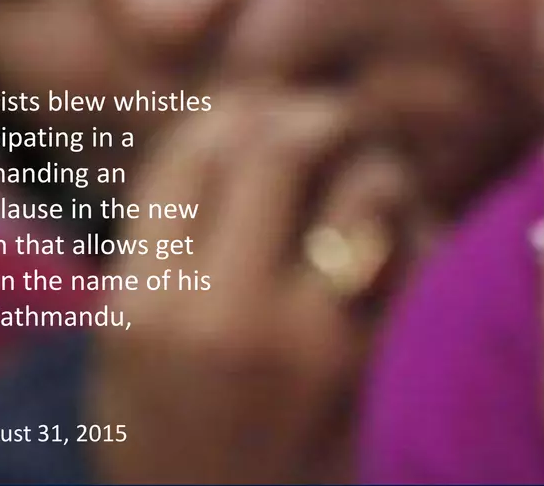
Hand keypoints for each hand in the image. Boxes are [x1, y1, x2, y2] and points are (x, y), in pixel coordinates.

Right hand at [88, 97, 434, 483]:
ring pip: (360, 194)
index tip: (263, 105)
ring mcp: (300, 342)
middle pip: (274, 154)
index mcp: (140, 305)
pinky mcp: (368, 369)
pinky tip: (405, 236)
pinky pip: (410, 259)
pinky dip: (415, 234)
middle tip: (339, 120)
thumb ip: (167, 245)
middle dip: (317, 118)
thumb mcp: (128, 348)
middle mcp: (216, 315)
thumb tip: (238, 117)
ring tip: (377, 175)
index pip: (189, 158)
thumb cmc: (170, 438)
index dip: (235, 112)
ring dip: (378, 169)